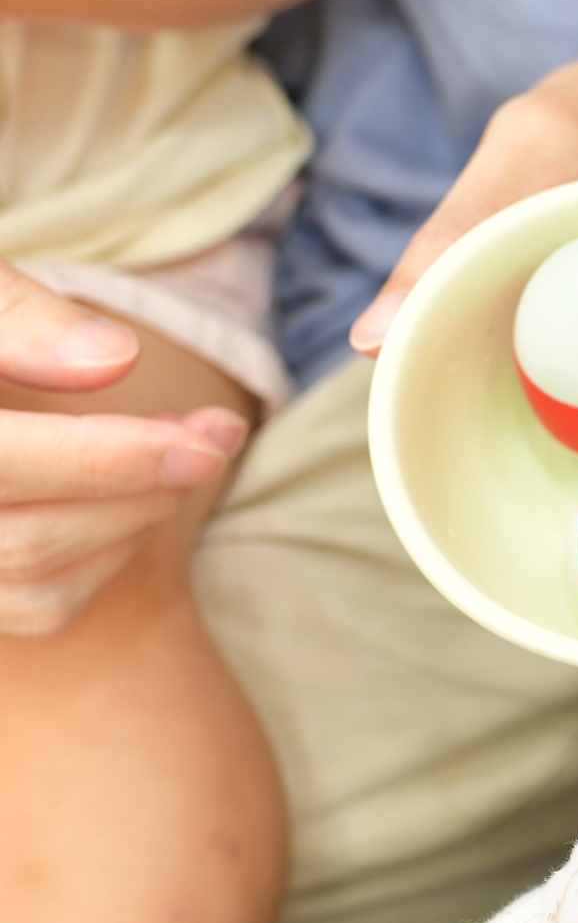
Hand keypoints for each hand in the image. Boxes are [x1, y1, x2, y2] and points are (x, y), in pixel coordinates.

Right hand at [0, 262, 246, 634]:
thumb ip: (19, 316)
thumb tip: (115, 359)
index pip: (4, 465)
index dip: (113, 458)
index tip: (211, 437)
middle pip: (30, 542)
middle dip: (141, 491)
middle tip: (212, 434)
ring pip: (38, 584)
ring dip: (130, 525)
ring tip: (171, 454)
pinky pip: (37, 606)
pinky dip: (101, 559)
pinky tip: (124, 499)